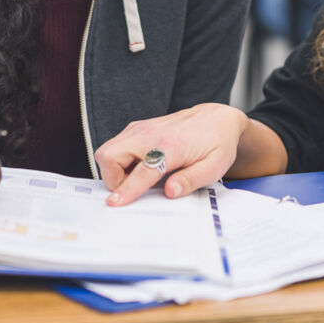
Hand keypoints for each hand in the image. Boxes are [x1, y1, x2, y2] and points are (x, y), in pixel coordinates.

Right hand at [95, 103, 249, 206]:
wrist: (216, 119)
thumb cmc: (216, 144)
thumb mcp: (214, 167)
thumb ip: (191, 180)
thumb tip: (170, 192)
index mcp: (170, 146)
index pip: (141, 171)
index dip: (126, 189)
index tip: (115, 203)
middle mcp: (150, 134)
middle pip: (109, 155)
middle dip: (112, 179)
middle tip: (132, 189)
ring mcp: (141, 129)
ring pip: (107, 151)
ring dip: (114, 171)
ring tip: (138, 179)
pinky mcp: (137, 128)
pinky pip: (115, 147)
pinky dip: (118, 161)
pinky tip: (138, 167)